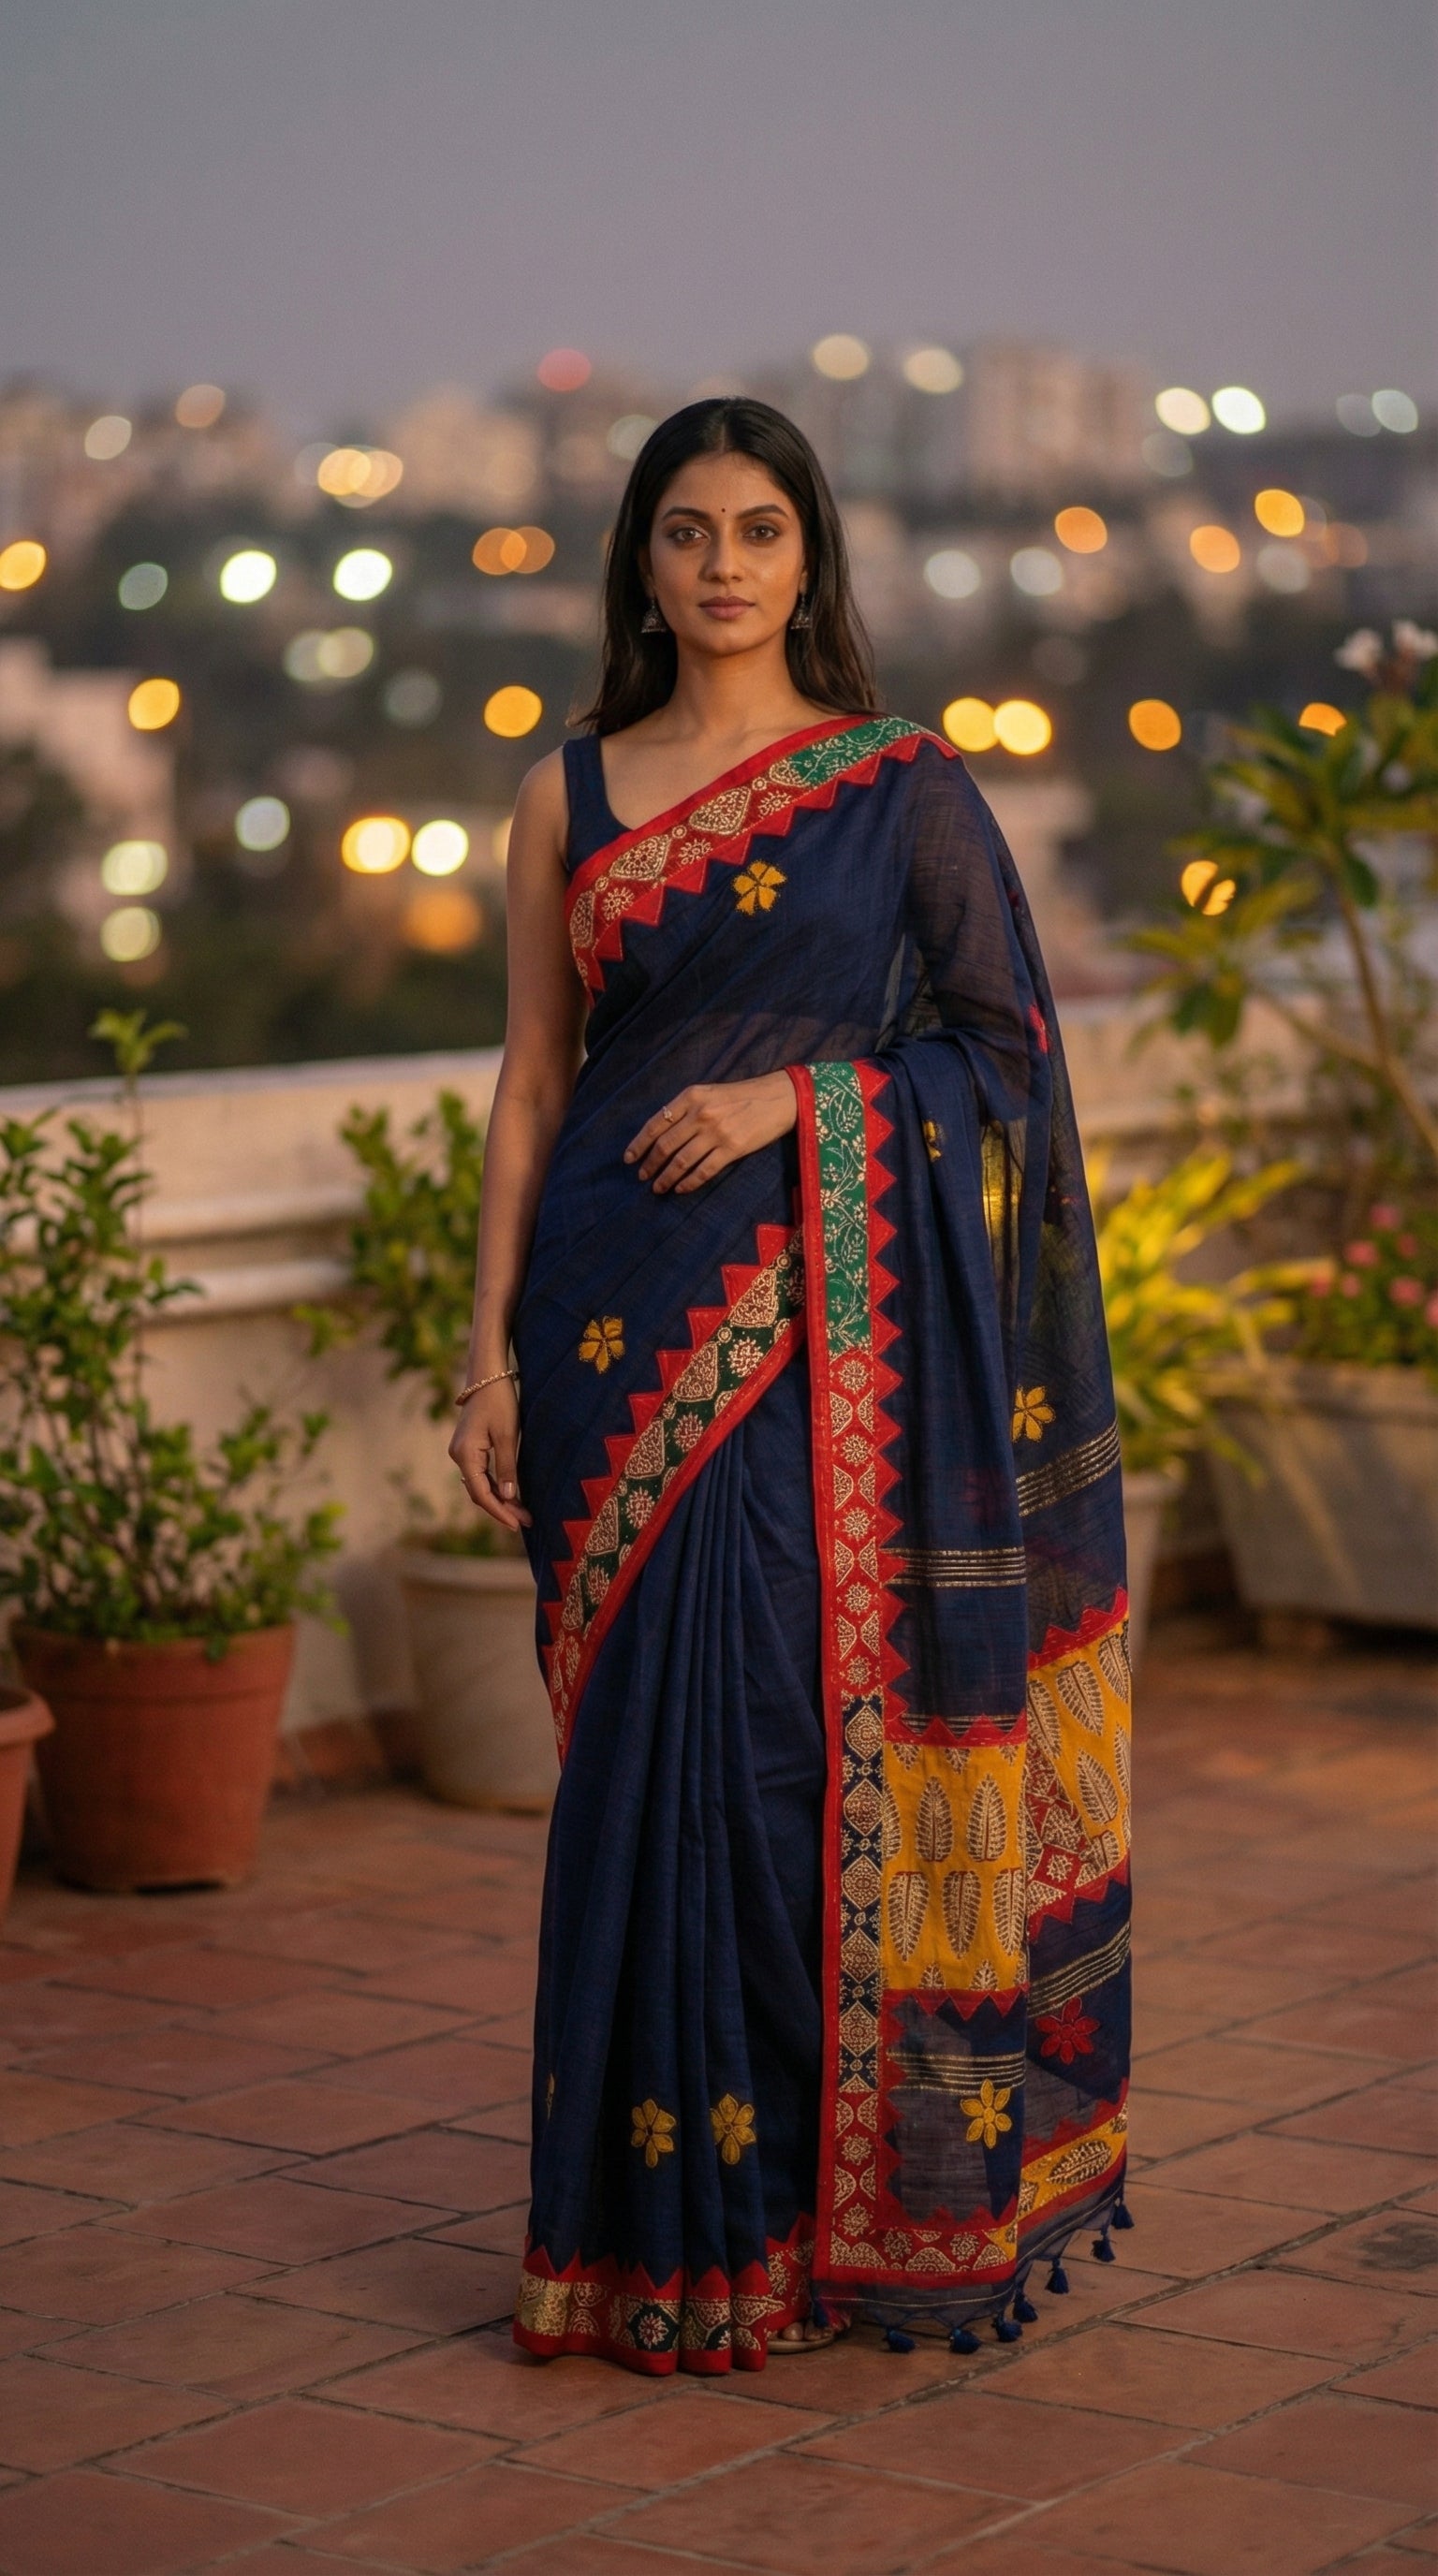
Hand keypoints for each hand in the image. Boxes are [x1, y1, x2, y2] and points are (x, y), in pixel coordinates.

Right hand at [447, 1376, 530, 1532]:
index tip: (517, 1525)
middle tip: (526, 1521)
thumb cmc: (499, 1400)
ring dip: (499, 1499)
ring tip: (522, 1512)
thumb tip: (508, 1496)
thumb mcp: (507, 1435)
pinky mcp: (469, 1447)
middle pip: (478, 1492)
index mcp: (465, 1454)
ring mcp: (462, 1451)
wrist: (487, 1374)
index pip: (481, 1493)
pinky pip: (480, 1474)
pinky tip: (510, 1494)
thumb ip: (507, 1467)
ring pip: (479, 1484)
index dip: (499, 1511)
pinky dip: (495, 1486)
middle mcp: (458, 1455)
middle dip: (502, 1508)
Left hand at [624, 1073, 796, 1193]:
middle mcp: (700, 1113)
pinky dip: (688, 1182)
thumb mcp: (709, 1093)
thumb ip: (686, 1108)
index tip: (629, 1158)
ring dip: (666, 1177)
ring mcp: (717, 1132)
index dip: (639, 1143)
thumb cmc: (742, 1096)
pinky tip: (680, 1188)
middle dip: (650, 1164)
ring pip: (681, 1160)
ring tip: (658, 1187)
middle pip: (665, 1145)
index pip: (656, 1123)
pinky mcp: (733, 1148)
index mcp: (691, 1096)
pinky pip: (704, 1170)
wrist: (779, 1098)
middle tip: (642, 1177)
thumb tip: (661, 1134)